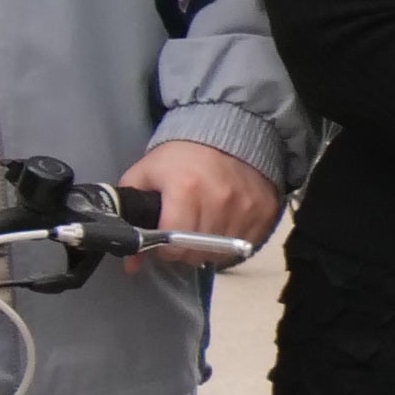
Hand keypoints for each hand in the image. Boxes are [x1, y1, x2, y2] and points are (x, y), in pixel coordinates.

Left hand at [118, 136, 280, 256]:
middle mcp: (219, 200)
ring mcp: (245, 208)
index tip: (162, 239)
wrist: (228, 131)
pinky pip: (245, 246)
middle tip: (181, 233)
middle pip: (197, 253)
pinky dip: (232, 243)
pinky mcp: (264, 212)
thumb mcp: (146, 174)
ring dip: (208, 248)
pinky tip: (224, 225)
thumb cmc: (182, 156)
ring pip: (221, 253)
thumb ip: (130, 214)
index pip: (173, 245)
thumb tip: (131, 264)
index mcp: (186, 190)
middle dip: (183, 250)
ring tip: (202, 228)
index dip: (163, 248)